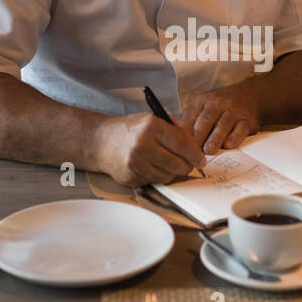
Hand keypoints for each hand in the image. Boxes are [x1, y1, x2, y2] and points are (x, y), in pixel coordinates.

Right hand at [92, 112, 208, 186]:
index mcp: (151, 127)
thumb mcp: (151, 119)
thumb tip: (196, 142)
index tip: (201, 160)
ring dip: (172, 172)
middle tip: (188, 164)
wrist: (100, 141)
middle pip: (178, 164)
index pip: (182, 143)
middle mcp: (142, 145)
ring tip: (168, 163)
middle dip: (187, 166)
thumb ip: (174, 128)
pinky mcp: (131, 177)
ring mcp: (135, 163)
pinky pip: (155, 182)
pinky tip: (152, 167)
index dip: (195, 154)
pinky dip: (158, 176)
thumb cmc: (130, 129)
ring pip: (168, 176)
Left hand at [180, 84, 261, 154]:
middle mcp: (217, 104)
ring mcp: (233, 111)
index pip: (190, 116)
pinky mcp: (246, 120)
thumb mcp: (202, 105)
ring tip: (208, 150)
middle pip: (205, 120)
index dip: (183, 132)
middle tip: (192, 151)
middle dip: (198, 136)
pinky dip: (234, 137)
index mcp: (201, 101)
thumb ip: (187, 119)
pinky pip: (240, 128)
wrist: (250, 95)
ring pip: (223, 124)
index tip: (178, 145)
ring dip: (215, 138)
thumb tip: (168, 131)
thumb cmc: (220, 105)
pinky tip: (228, 145)